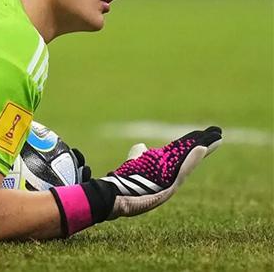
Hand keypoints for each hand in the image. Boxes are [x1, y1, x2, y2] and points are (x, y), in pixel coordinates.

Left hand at [49, 126, 221, 235]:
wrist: (113, 197)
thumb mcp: (134, 163)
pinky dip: (193, 159)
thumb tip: (142, 146)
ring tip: (214, 138)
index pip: (181, 156)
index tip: (204, 137)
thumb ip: (138, 154)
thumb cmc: (122, 182)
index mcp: (164, 173)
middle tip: (217, 134)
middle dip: (204, 147)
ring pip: (189, 164)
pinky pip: (182, 170)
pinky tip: (201, 148)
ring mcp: (171, 184)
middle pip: (190, 159)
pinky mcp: (168, 187)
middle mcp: (171, 179)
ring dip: (202, 150)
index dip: (193, 147)